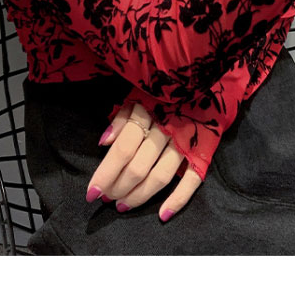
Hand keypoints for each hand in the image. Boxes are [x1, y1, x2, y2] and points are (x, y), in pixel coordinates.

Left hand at [86, 100, 202, 221]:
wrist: (203, 79)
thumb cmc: (164, 91)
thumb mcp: (139, 94)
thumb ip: (121, 117)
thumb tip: (103, 142)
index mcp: (148, 113)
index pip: (122, 150)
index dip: (105, 173)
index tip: (91, 192)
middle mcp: (167, 130)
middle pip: (138, 167)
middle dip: (118, 187)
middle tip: (106, 198)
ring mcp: (187, 143)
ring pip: (160, 177)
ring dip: (139, 196)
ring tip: (122, 205)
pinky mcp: (204, 152)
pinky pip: (192, 180)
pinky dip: (178, 199)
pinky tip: (162, 214)